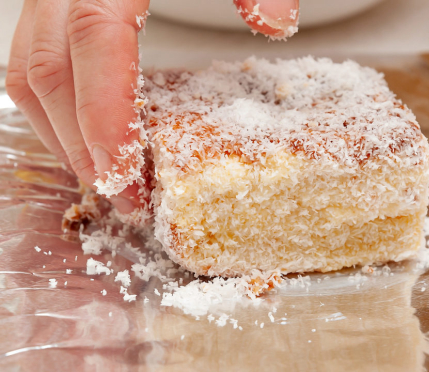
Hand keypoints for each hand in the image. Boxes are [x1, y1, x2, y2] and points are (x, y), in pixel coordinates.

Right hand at [6, 0, 298, 214]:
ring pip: (28, 64)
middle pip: (45, 65)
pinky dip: (60, 103)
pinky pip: (38, 53)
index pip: (94, 39)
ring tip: (107, 177)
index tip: (125, 177)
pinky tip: (93, 131)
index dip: (103, 114)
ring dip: (61, 131)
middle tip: (121, 197)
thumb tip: (274, 25)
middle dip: (77, 143)